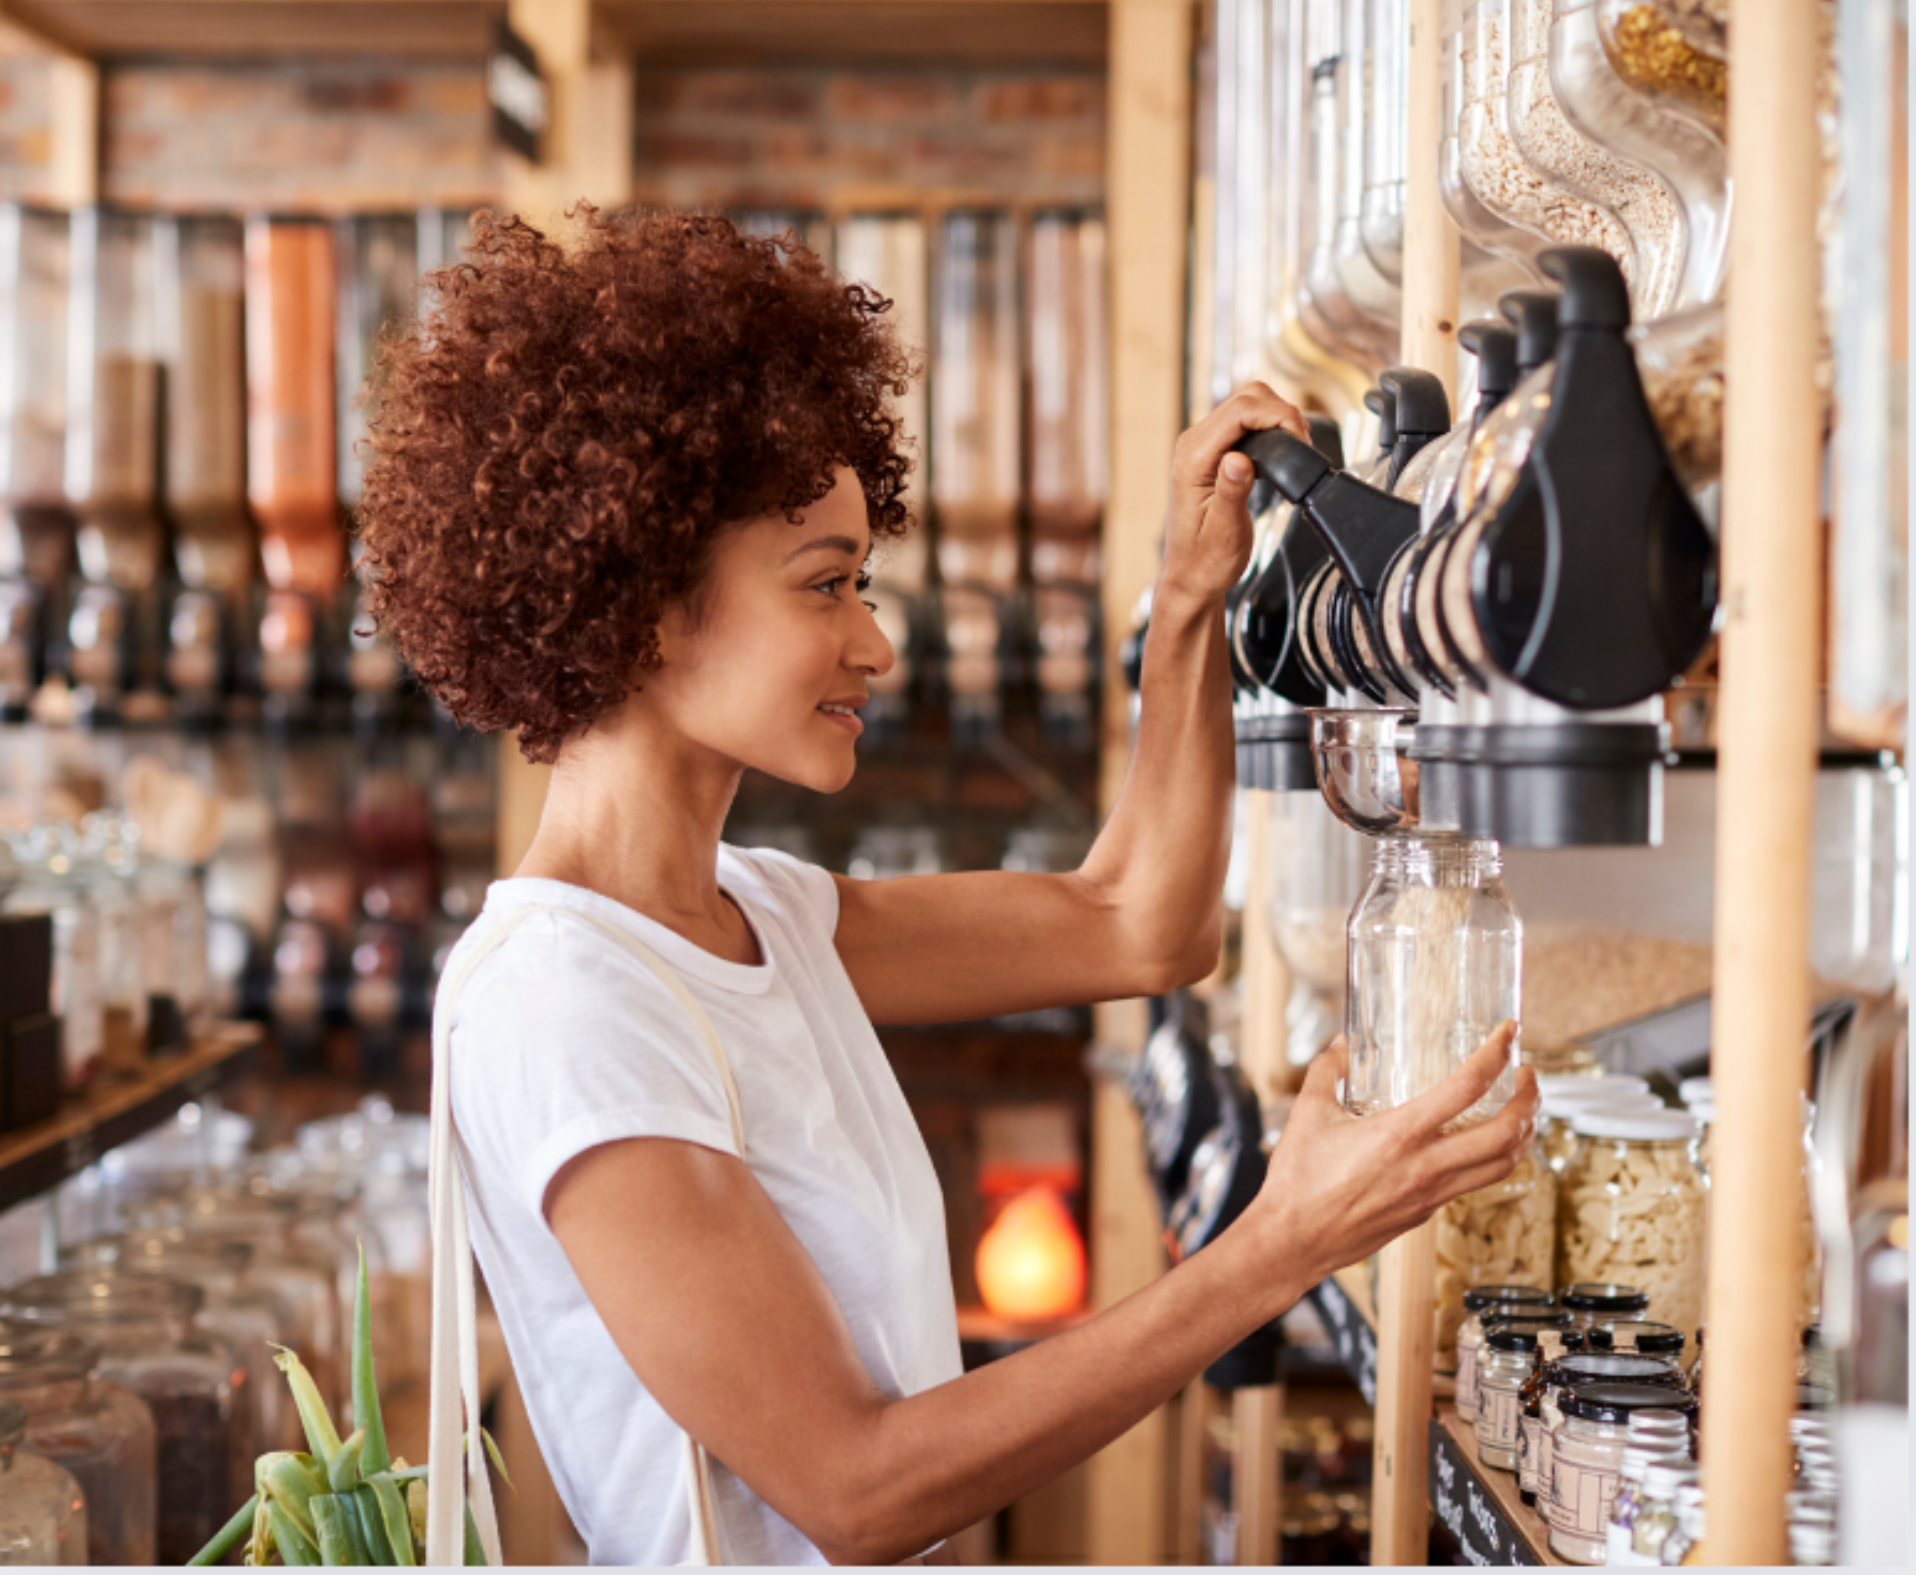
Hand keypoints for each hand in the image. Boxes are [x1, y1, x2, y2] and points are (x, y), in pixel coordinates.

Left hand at [1159, 383, 1311, 610]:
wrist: (1194, 574)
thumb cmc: (1206, 560)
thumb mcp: (1223, 532)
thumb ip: (1230, 493)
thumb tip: (1237, 459)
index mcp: (1193, 459)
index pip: (1239, 412)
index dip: (1277, 416)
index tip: (1299, 439)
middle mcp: (1194, 444)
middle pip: (1246, 398)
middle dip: (1282, 413)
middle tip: (1301, 446)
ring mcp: (1204, 445)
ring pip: (1249, 405)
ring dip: (1278, 418)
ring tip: (1296, 449)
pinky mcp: (1217, 451)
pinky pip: (1248, 422)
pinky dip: (1271, 427)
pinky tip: (1282, 452)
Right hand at [1241, 1023, 1537, 1292]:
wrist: (1294, 1240)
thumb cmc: (1298, 1181)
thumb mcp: (1307, 1113)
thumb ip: (1326, 1072)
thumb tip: (1339, 1044)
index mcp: (1400, 1134)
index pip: (1467, 1087)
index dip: (1496, 1054)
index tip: (1508, 1033)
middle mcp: (1426, 1166)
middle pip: (1505, 1133)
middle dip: (1529, 1099)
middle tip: (1530, 1074)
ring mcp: (1431, 1194)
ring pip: (1503, 1165)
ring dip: (1523, 1133)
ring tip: (1522, 1110)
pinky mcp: (1426, 1212)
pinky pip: (1476, 1183)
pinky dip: (1495, 1159)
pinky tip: (1484, 1145)